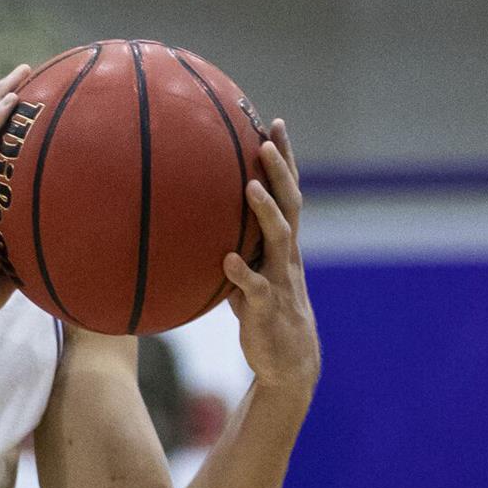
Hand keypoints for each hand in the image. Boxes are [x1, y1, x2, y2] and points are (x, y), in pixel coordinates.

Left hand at [223, 119, 319, 402]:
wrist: (288, 363)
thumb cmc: (263, 314)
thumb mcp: (249, 273)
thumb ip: (234, 246)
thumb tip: (196, 222)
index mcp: (284, 245)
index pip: (289, 193)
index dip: (285, 160)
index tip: (275, 124)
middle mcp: (287, 256)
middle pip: (291, 205)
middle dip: (281, 171)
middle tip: (266, 140)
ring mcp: (280, 280)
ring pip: (279, 239)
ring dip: (265, 212)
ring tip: (250, 187)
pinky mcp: (266, 309)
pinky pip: (255, 288)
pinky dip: (242, 274)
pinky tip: (227, 260)